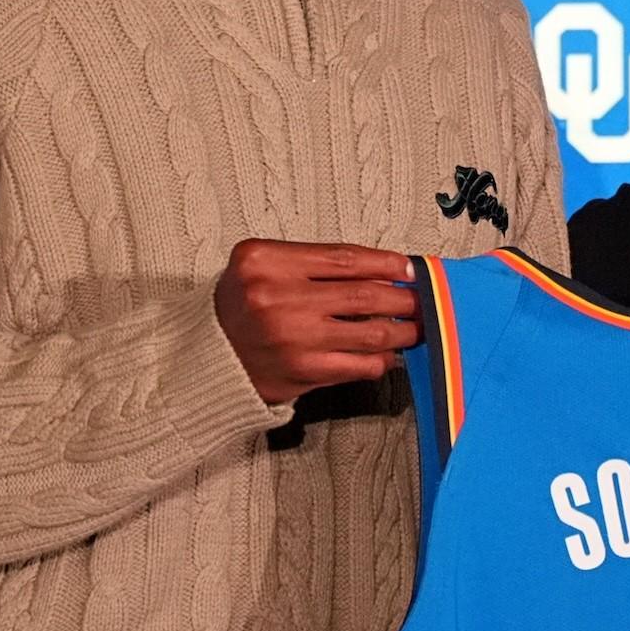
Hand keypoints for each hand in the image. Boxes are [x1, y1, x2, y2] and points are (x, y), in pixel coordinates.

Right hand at [214, 240, 419, 403]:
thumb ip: (312, 264)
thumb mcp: (261, 266)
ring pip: (371, 332)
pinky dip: (382, 359)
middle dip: (405, 298)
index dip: (386, 263)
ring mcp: (292, 338)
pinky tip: (389, 353)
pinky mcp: (302, 372)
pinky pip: (359, 365)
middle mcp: (278, 298)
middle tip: (423, 299)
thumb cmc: (239, 307)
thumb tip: (381, 272)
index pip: (345, 258)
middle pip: (365, 295)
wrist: (206, 357)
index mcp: (266, 262)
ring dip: (403, 330)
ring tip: (415, 326)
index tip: (408, 268)